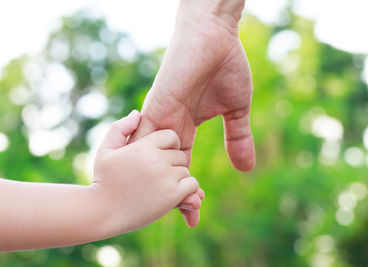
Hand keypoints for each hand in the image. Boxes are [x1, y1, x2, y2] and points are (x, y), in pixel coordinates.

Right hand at [93, 110, 199, 234]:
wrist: (102, 212)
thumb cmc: (103, 180)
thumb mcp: (106, 150)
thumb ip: (120, 128)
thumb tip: (137, 113)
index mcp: (143, 146)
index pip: (171, 136)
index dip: (167, 146)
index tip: (157, 158)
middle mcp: (156, 159)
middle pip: (178, 155)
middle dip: (171, 164)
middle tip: (156, 176)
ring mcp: (165, 177)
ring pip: (185, 170)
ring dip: (176, 179)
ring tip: (158, 187)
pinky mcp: (172, 195)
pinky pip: (192, 185)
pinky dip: (186, 191)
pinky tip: (170, 196)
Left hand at [130, 0, 253, 226]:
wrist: (215, 35)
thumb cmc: (225, 66)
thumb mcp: (236, 110)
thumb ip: (238, 138)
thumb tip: (247, 169)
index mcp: (183, 127)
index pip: (181, 166)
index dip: (186, 189)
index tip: (194, 214)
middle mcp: (167, 126)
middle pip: (163, 168)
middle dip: (173, 193)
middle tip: (188, 217)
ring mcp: (159, 116)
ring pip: (151, 158)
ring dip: (160, 182)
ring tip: (174, 208)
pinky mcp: (156, 104)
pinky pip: (144, 137)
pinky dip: (147, 160)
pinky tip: (148, 183)